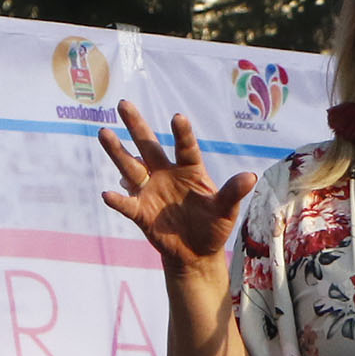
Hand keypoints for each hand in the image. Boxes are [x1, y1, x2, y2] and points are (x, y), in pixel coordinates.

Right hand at [98, 103, 253, 274]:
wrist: (196, 252)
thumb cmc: (213, 225)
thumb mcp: (226, 210)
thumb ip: (232, 192)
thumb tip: (251, 176)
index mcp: (189, 170)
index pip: (185, 148)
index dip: (182, 134)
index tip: (178, 117)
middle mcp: (166, 174)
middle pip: (149, 147)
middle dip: (136, 126)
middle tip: (123, 103)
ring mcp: (151, 191)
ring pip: (131, 167)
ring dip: (117, 151)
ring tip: (103, 132)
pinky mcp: (141, 212)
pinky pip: (127, 204)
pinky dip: (118, 200)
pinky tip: (107, 194)